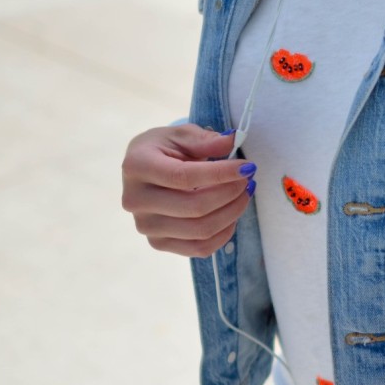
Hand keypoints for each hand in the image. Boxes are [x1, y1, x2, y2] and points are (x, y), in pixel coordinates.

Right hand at [121, 124, 256, 257]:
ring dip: (232, 213)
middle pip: (195, 208)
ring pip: (201, 230)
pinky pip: (200, 248)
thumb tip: (232, 141)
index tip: (247, 167)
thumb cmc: (164, 149)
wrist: (145, 170)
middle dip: (231, 193)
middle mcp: (135, 200)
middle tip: (248, 180)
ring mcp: (146, 226)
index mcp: (137, 166)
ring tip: (244, 194)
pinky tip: (232, 215)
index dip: (221, 174)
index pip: (184, 176)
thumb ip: (206, 140)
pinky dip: (224, 233)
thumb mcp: (181, 135)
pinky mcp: (158, 243)